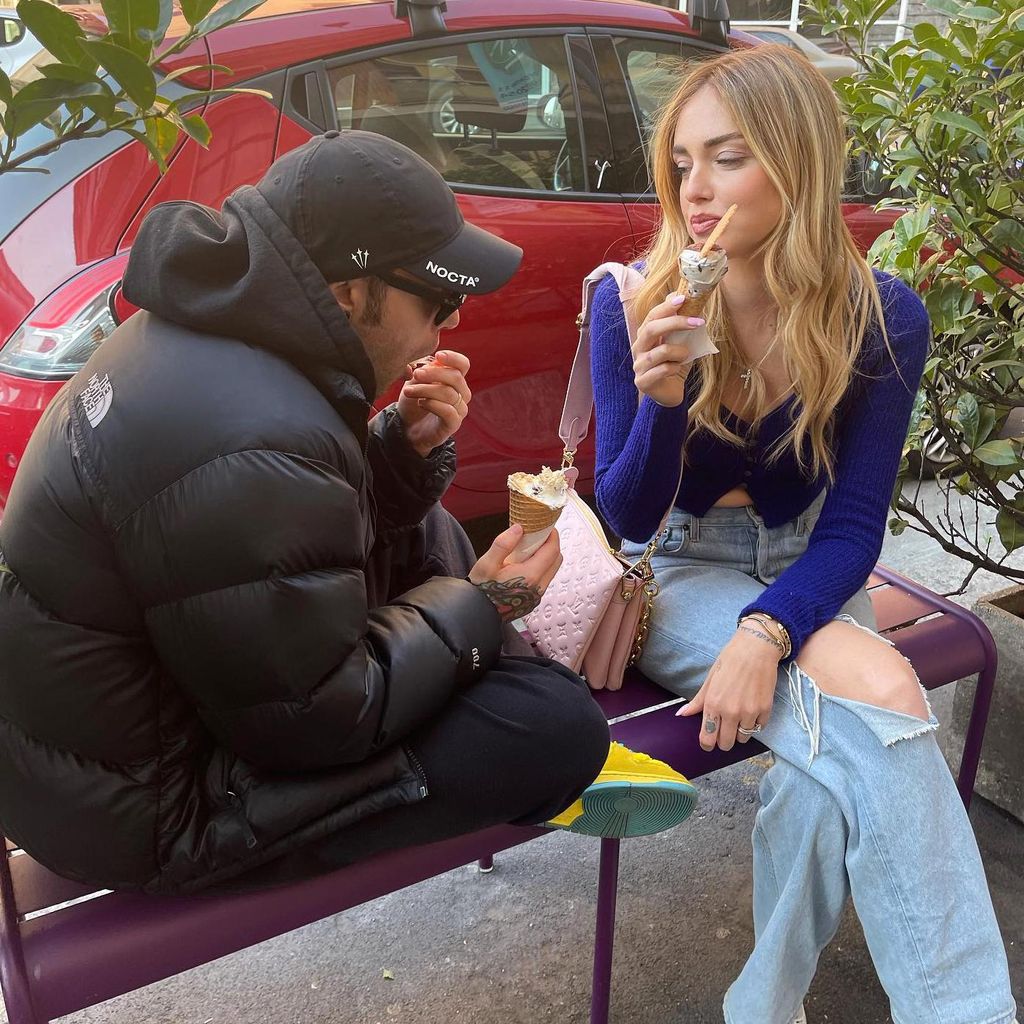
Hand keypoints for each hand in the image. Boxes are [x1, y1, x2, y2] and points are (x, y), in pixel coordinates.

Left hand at [397, 350, 471, 456]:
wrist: (408, 428)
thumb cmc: (413, 402)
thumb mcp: (414, 382)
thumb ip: (421, 370)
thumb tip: (426, 364)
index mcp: (455, 380)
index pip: (463, 365)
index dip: (453, 358)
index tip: (438, 355)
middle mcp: (462, 394)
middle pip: (456, 378)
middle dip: (434, 373)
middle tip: (416, 374)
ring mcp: (459, 410)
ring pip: (449, 394)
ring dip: (426, 390)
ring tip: (408, 391)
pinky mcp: (453, 424)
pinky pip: (448, 411)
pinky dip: (432, 404)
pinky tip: (420, 403)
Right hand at [469, 524, 561, 622]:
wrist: (476, 614)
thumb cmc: (480, 590)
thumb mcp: (486, 563)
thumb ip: (503, 544)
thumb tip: (518, 528)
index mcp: (530, 576)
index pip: (552, 551)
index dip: (552, 535)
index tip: (545, 526)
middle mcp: (538, 588)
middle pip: (556, 560)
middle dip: (550, 545)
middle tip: (537, 536)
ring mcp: (536, 596)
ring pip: (551, 571)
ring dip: (545, 557)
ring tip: (528, 550)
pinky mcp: (532, 601)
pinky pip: (543, 581)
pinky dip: (540, 569)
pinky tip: (523, 565)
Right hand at [633, 294, 705, 407]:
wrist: (670, 392)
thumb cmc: (674, 364)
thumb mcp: (680, 341)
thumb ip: (680, 324)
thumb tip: (685, 298)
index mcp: (645, 335)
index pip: (652, 316)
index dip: (667, 306)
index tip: (684, 298)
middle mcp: (638, 348)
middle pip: (651, 329)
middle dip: (675, 323)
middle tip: (697, 322)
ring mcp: (638, 365)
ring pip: (660, 352)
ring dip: (679, 352)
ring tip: (686, 355)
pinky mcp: (643, 381)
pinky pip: (662, 370)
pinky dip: (675, 368)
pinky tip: (677, 369)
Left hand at [677, 629, 779, 750]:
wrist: (756, 648)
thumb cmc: (730, 660)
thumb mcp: (710, 679)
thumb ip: (698, 701)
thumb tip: (681, 714)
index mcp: (713, 704)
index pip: (707, 738)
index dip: (707, 744)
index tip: (708, 743)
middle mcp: (730, 712)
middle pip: (726, 744)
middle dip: (723, 740)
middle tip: (724, 731)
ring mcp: (749, 713)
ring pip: (743, 738)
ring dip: (739, 732)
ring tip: (738, 718)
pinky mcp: (765, 710)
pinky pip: (758, 728)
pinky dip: (754, 724)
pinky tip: (751, 710)